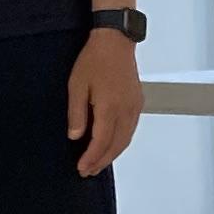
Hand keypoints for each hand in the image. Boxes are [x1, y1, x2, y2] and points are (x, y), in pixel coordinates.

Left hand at [70, 26, 142, 174]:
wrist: (115, 42)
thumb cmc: (94, 60)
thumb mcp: (76, 86)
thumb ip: (77, 114)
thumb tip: (76, 136)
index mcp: (109, 108)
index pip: (101, 142)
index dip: (91, 158)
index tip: (81, 168)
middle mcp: (126, 111)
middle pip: (116, 145)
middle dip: (101, 161)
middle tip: (88, 171)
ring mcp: (134, 108)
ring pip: (126, 140)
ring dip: (112, 154)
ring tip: (99, 163)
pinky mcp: (137, 103)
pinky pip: (130, 130)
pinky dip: (121, 142)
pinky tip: (112, 145)